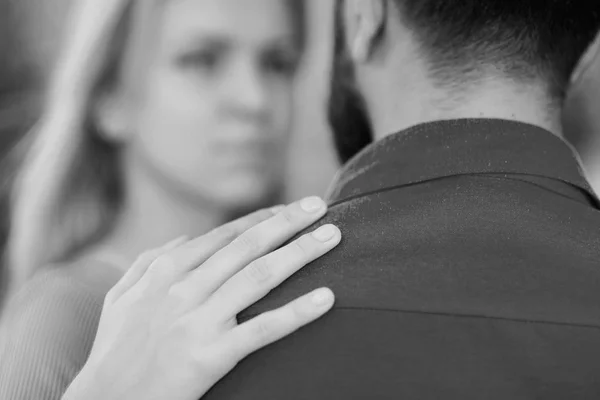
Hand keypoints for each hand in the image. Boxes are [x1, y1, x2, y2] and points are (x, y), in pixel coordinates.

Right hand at [63, 197, 340, 399]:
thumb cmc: (112, 350)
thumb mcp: (119, 296)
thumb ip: (146, 261)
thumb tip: (182, 238)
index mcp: (165, 270)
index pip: (225, 235)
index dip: (263, 218)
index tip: (291, 208)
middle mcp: (184, 288)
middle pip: (248, 245)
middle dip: (288, 221)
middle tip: (321, 204)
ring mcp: (198, 320)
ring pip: (260, 276)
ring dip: (300, 252)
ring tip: (332, 236)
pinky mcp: (211, 355)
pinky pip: (263, 329)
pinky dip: (297, 312)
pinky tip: (327, 298)